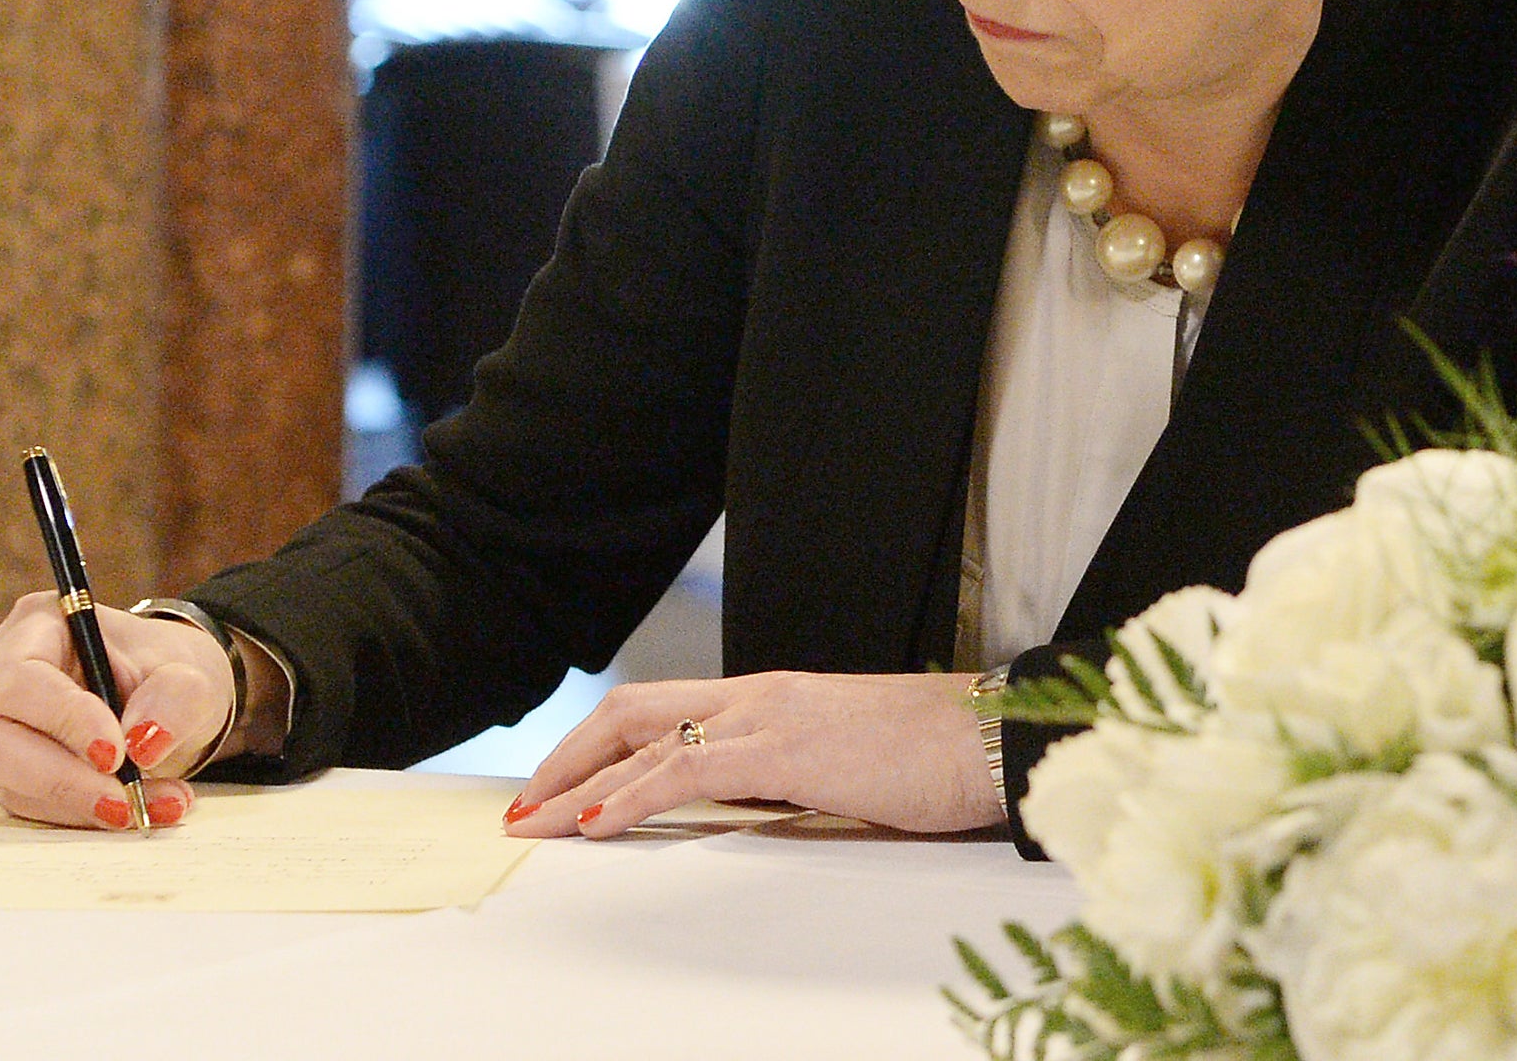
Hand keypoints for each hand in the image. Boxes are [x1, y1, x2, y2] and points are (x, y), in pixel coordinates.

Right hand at [0, 592, 234, 828]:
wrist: (165, 696)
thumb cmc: (166, 669)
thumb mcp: (191, 672)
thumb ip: (176, 697)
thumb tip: (142, 743)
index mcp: (37, 626)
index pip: (19, 678)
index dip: (61, 720)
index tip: (115, 753)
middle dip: (61, 779)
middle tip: (125, 801)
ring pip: (7, 782)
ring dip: (80, 804)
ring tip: (153, 806)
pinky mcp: (6, 772)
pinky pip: (30, 805)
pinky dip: (84, 815)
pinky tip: (139, 811)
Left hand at [501, 670, 1003, 839]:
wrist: (992, 740)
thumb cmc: (935, 759)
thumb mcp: (845, 767)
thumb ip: (790, 778)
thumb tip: (746, 813)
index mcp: (771, 698)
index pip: (661, 711)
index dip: (600, 747)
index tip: (561, 790)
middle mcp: (759, 694)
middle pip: (631, 709)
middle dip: (566, 757)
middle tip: (524, 805)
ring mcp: (769, 715)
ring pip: (643, 734)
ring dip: (578, 781)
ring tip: (534, 822)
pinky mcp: (786, 748)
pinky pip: (686, 769)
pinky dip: (632, 795)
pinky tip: (598, 823)